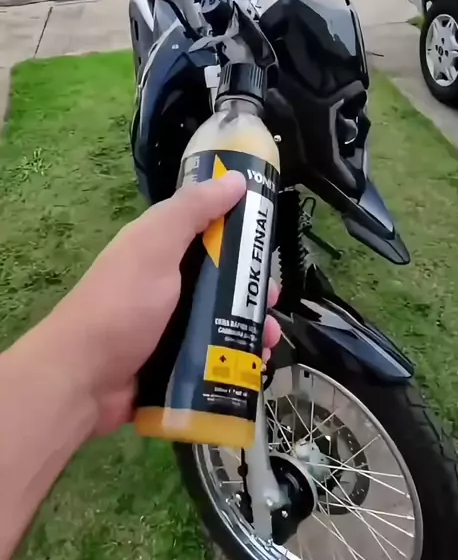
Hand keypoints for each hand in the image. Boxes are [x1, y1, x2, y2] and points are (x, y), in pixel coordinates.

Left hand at [48, 172, 280, 435]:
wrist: (83, 380)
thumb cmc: (121, 304)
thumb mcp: (156, 245)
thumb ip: (193, 209)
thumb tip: (235, 179)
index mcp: (160, 249)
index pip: (208, 231)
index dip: (240, 232)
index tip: (269, 242)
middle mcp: (167, 285)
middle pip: (223, 279)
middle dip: (253, 287)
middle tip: (272, 299)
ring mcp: (172, 327)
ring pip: (224, 319)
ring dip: (251, 326)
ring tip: (269, 339)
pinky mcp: (177, 363)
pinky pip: (216, 355)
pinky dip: (238, 357)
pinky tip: (258, 364)